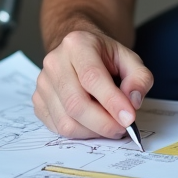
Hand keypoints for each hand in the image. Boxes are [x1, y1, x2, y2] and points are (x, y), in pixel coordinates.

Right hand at [32, 30, 153, 139]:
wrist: (79, 50)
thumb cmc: (104, 56)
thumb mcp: (129, 59)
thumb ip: (139, 78)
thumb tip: (133, 103)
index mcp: (77, 44)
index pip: (92, 77)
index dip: (111, 102)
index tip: (129, 119)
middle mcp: (54, 62)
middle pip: (76, 103)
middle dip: (103, 123)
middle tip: (123, 128)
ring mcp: (43, 82)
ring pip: (66, 121)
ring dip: (93, 131)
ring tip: (109, 125)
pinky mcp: (38, 101)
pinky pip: (58, 127)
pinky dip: (80, 133)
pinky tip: (93, 123)